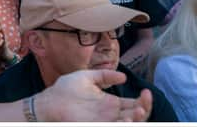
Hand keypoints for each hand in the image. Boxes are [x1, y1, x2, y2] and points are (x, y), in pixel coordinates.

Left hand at [36, 70, 152, 121]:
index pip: (134, 104)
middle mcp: (111, 114)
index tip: (146, 91)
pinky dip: (123, 125)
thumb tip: (124, 76)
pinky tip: (126, 120)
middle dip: (145, 109)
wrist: (50, 101)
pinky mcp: (97, 126)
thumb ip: (104, 75)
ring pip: (130, 123)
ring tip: (138, 111)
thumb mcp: (87, 77)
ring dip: (138, 119)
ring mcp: (105, 121)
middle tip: (144, 99)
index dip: (144, 100)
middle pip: (137, 115)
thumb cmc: (65, 89)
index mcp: (111, 103)